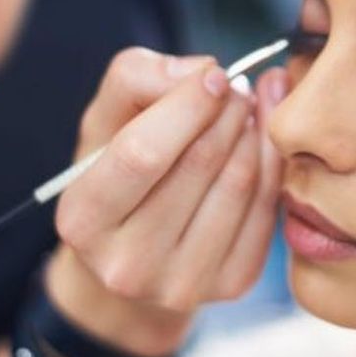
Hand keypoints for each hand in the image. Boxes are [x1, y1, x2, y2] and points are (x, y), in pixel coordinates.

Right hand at [48, 48, 286, 356]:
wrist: (132, 249)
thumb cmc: (116, 168)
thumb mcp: (106, 117)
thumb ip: (138, 77)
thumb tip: (205, 71)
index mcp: (83, 218)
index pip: (143, 152)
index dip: (188, 105)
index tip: (216, 74)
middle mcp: (126, 264)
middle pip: (199, 165)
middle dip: (229, 112)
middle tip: (240, 87)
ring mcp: (181, 283)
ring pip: (240, 184)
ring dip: (255, 133)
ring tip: (250, 108)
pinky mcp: (230, 285)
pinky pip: (268, 210)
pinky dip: (272, 165)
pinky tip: (263, 141)